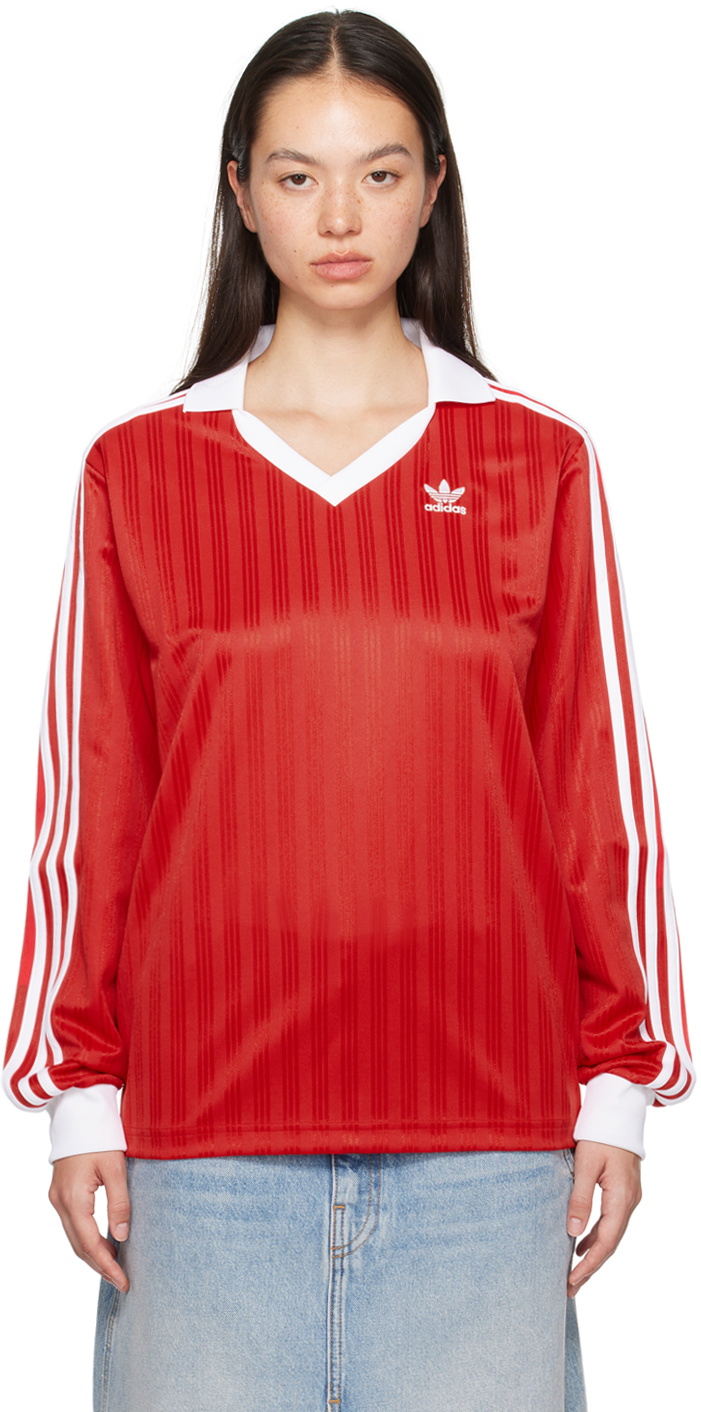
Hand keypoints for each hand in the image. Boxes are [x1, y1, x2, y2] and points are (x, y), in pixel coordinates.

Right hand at [49, 1150, 129, 1291]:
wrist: (79, 1113)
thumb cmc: (100, 1136)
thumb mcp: (116, 1168)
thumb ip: (119, 1203)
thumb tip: (122, 1236)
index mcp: (74, 1199)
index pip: (90, 1244)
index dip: (107, 1266)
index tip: (123, 1281)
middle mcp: (60, 1203)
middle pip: (79, 1246)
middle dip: (100, 1266)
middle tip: (122, 1282)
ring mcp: (57, 1199)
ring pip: (74, 1238)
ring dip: (94, 1254)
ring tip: (117, 1267)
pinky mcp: (61, 1194)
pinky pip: (73, 1225)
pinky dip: (87, 1239)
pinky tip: (105, 1243)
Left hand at [566, 1139, 641, 1296]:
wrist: (619, 1111)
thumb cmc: (600, 1134)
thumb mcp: (585, 1164)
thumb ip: (579, 1198)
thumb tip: (573, 1232)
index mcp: (621, 1198)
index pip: (605, 1242)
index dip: (588, 1265)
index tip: (571, 1281)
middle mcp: (629, 1202)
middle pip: (611, 1244)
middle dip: (590, 1267)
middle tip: (570, 1287)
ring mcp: (629, 1197)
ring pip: (612, 1234)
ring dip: (593, 1253)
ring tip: (573, 1272)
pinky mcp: (624, 1191)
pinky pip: (612, 1221)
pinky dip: (597, 1236)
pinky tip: (582, 1242)